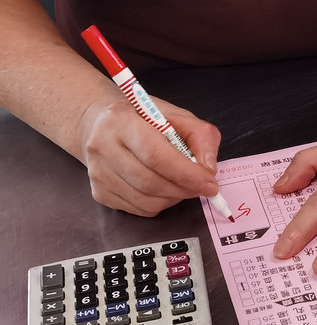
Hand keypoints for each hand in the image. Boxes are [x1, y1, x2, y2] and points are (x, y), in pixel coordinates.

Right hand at [77, 94, 221, 215]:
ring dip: (174, 198)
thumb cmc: (143, 119)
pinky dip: (160, 204)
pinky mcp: (98, 192)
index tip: (210, 184)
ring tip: (184, 185)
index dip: (187, 174)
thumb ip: (200, 136)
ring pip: (145, 200)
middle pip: (150, 182)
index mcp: (121, 120)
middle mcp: (102, 146)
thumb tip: (208, 169)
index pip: (156, 155)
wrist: (99, 124)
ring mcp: (97, 172)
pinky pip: (138, 209)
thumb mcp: (177, 115)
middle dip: (184, 189)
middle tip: (203, 187)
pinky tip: (165, 189)